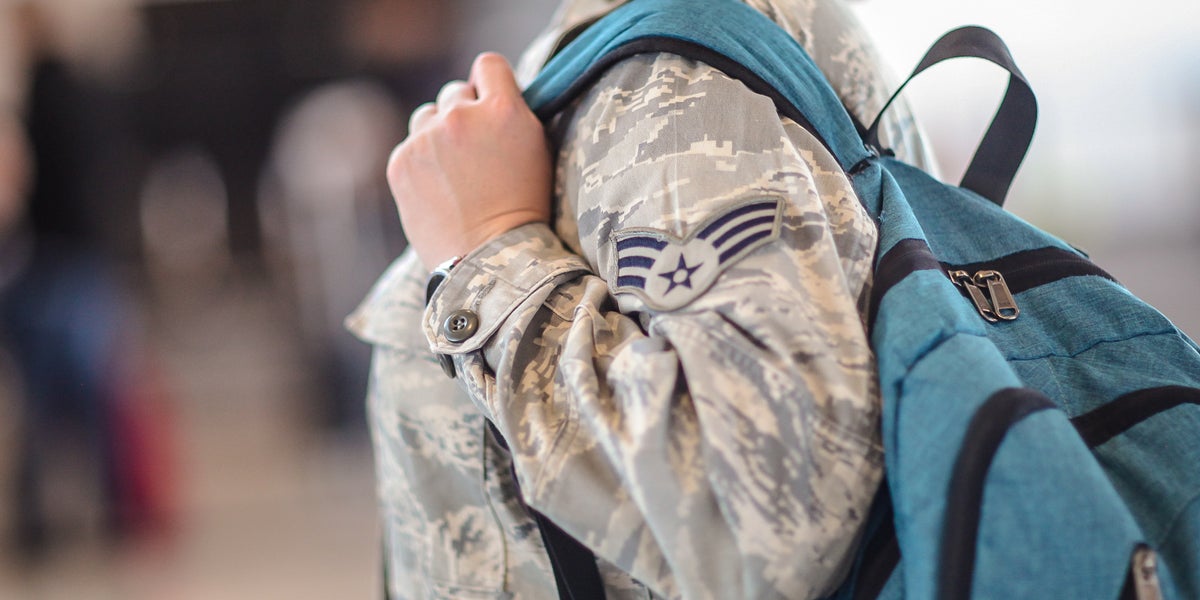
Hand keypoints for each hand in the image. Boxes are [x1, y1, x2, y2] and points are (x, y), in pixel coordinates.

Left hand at [387, 52, 551, 269]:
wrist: (488, 260)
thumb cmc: (523, 210)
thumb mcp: (536, 151)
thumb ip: (511, 113)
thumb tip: (489, 94)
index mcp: (503, 110)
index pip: (488, 64)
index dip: (490, 83)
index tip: (491, 104)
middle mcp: (461, 116)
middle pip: (455, 91)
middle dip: (465, 115)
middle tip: (476, 153)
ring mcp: (426, 139)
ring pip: (428, 115)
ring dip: (439, 133)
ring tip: (455, 172)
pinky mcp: (400, 161)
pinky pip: (410, 145)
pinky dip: (421, 162)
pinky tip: (439, 188)